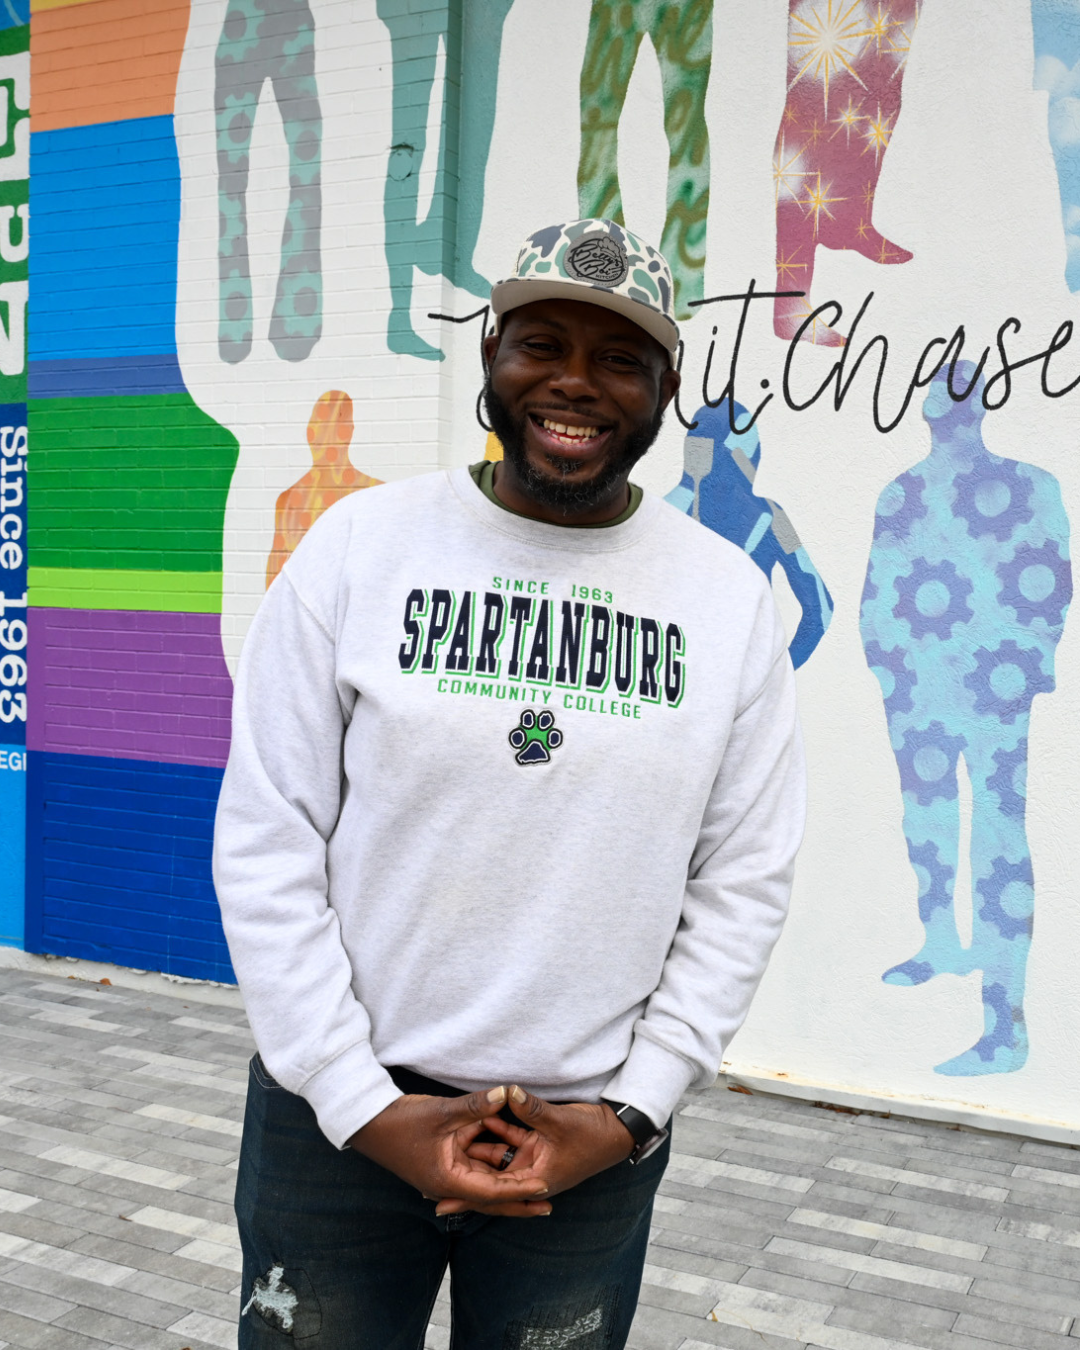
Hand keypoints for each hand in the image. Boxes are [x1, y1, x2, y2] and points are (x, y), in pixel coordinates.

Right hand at [347, 1086, 551, 1217]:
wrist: (368, 1121)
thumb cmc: (401, 1121)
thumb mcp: (441, 1111)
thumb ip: (476, 1105)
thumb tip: (507, 1093)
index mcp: (448, 1180)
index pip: (492, 1191)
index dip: (520, 1188)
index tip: (545, 1188)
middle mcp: (449, 1182)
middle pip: (491, 1195)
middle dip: (518, 1198)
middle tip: (548, 1203)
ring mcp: (445, 1173)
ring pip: (483, 1177)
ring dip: (505, 1175)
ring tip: (537, 1176)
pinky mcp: (443, 1160)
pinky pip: (472, 1162)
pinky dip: (489, 1155)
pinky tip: (508, 1147)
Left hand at [435, 1086, 634, 1216]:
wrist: (617, 1131)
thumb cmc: (592, 1135)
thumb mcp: (559, 1122)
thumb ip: (530, 1108)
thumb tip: (506, 1090)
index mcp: (535, 1181)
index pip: (493, 1193)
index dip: (466, 1195)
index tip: (438, 1199)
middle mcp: (531, 1174)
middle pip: (490, 1179)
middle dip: (463, 1179)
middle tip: (428, 1184)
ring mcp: (534, 1158)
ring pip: (498, 1157)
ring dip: (478, 1150)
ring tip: (446, 1146)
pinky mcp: (538, 1142)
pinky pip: (510, 1139)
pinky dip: (496, 1130)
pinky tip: (479, 1117)